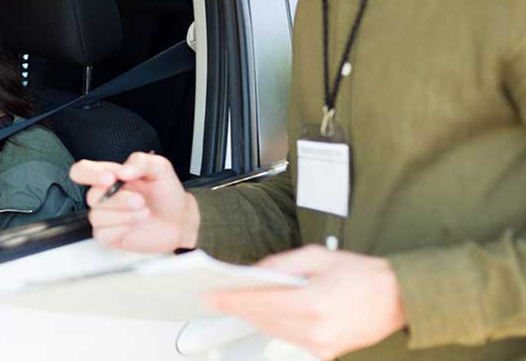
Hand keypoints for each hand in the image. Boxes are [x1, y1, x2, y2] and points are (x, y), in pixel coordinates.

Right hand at [70, 152, 198, 252]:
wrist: (180, 221)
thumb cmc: (167, 194)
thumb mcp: (160, 169)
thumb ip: (141, 162)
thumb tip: (122, 171)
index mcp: (111, 176)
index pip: (82, 171)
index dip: (89, 174)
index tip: (110, 178)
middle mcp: (105, 195)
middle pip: (91, 196)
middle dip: (118, 199)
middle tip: (139, 200)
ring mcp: (106, 216)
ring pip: (97, 215)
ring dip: (124, 214)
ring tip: (144, 212)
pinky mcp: (109, 235)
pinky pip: (103, 233)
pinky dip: (121, 228)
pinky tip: (134, 225)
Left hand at [203, 245, 405, 358]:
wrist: (397, 298)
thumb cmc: (361, 273)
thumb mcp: (317, 256)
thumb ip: (281, 264)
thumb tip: (254, 272)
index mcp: (313, 302)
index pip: (260, 302)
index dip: (232, 300)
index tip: (210, 297)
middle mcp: (316, 329)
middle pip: (263, 319)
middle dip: (238, 308)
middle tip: (214, 299)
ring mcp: (321, 345)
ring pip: (273, 332)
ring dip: (253, 318)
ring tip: (234, 305)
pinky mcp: (325, 353)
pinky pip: (288, 339)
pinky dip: (273, 327)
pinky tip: (262, 315)